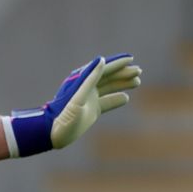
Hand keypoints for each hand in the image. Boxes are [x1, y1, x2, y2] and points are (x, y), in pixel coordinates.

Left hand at [8, 54, 141, 156]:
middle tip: (139, 71)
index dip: (116, 63)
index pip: (103, 68)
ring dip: (123, 84)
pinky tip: (126, 97)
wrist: (53, 133)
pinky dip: (116, 99)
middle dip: (123, 73)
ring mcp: (89, 99)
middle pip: (108, 76)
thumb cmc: (64, 114)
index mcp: (82, 81)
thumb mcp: (79, 96)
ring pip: (109, 88)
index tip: (130, 58)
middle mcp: (86, 88)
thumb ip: (91, 78)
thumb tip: (101, 60)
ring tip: (138, 82)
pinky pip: (106, 102)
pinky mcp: (91, 110)